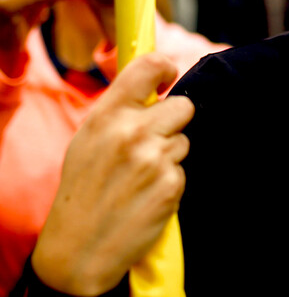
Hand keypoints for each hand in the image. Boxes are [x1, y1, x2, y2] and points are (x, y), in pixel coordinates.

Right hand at [31, 52, 191, 296]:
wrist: (79, 247)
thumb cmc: (84, 189)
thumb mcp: (88, 139)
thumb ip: (120, 112)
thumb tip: (155, 86)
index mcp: (107, 115)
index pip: (149, 67)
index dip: (166, 68)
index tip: (168, 77)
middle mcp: (132, 132)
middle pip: (183, 106)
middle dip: (174, 122)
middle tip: (152, 142)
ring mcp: (154, 158)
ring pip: (184, 140)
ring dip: (170, 155)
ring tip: (140, 176)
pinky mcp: (171, 184)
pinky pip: (183, 170)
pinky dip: (170, 181)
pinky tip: (146, 195)